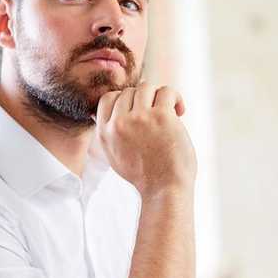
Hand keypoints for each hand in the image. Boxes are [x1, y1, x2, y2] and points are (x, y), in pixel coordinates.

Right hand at [95, 83, 195, 197]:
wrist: (165, 189)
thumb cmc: (145, 175)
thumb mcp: (115, 156)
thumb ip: (108, 134)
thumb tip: (98, 113)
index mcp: (105, 133)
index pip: (108, 98)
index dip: (125, 100)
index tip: (140, 112)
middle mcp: (118, 123)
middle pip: (128, 91)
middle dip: (145, 101)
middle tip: (158, 116)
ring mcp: (139, 118)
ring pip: (146, 87)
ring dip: (159, 97)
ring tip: (169, 112)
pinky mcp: (160, 116)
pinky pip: (166, 91)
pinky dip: (175, 97)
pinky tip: (180, 111)